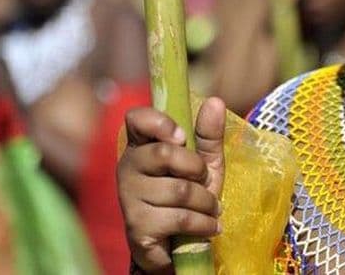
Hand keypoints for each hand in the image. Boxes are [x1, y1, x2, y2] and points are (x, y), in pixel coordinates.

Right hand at [117, 97, 225, 272]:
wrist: (179, 242)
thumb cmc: (189, 194)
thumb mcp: (205, 162)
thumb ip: (209, 134)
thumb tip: (216, 101)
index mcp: (142, 145)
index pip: (136, 118)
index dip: (160, 123)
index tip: (182, 137)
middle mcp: (128, 167)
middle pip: (165, 154)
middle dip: (197, 169)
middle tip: (203, 181)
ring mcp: (129, 198)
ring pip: (179, 190)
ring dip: (207, 202)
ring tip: (210, 209)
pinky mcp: (137, 227)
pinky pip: (180, 217)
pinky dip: (204, 223)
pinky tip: (209, 226)